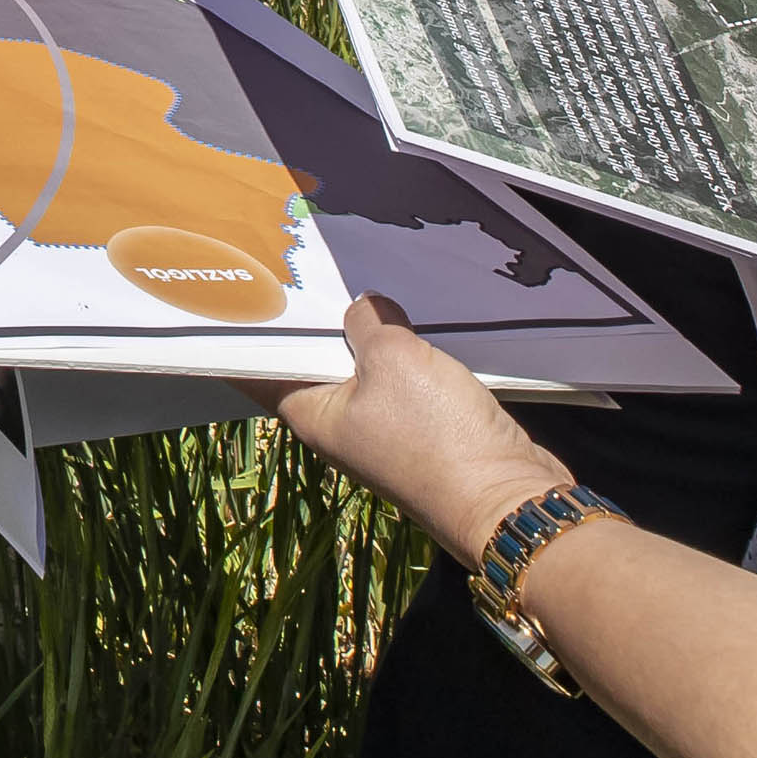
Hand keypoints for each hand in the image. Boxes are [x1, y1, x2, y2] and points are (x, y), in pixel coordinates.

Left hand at [258, 297, 583, 567]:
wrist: (507, 498)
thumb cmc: (436, 434)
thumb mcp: (394, 358)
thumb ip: (369, 321)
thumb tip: (362, 306)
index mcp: (312, 414)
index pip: (265, 364)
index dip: (258, 324)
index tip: (249, 280)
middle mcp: (339, 425)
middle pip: (317, 360)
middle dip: (320, 316)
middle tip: (313, 260)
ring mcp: (382, 429)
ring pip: (364, 367)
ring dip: (370, 331)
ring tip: (365, 274)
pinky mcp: (422, 429)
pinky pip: (403, 381)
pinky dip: (406, 351)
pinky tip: (414, 316)